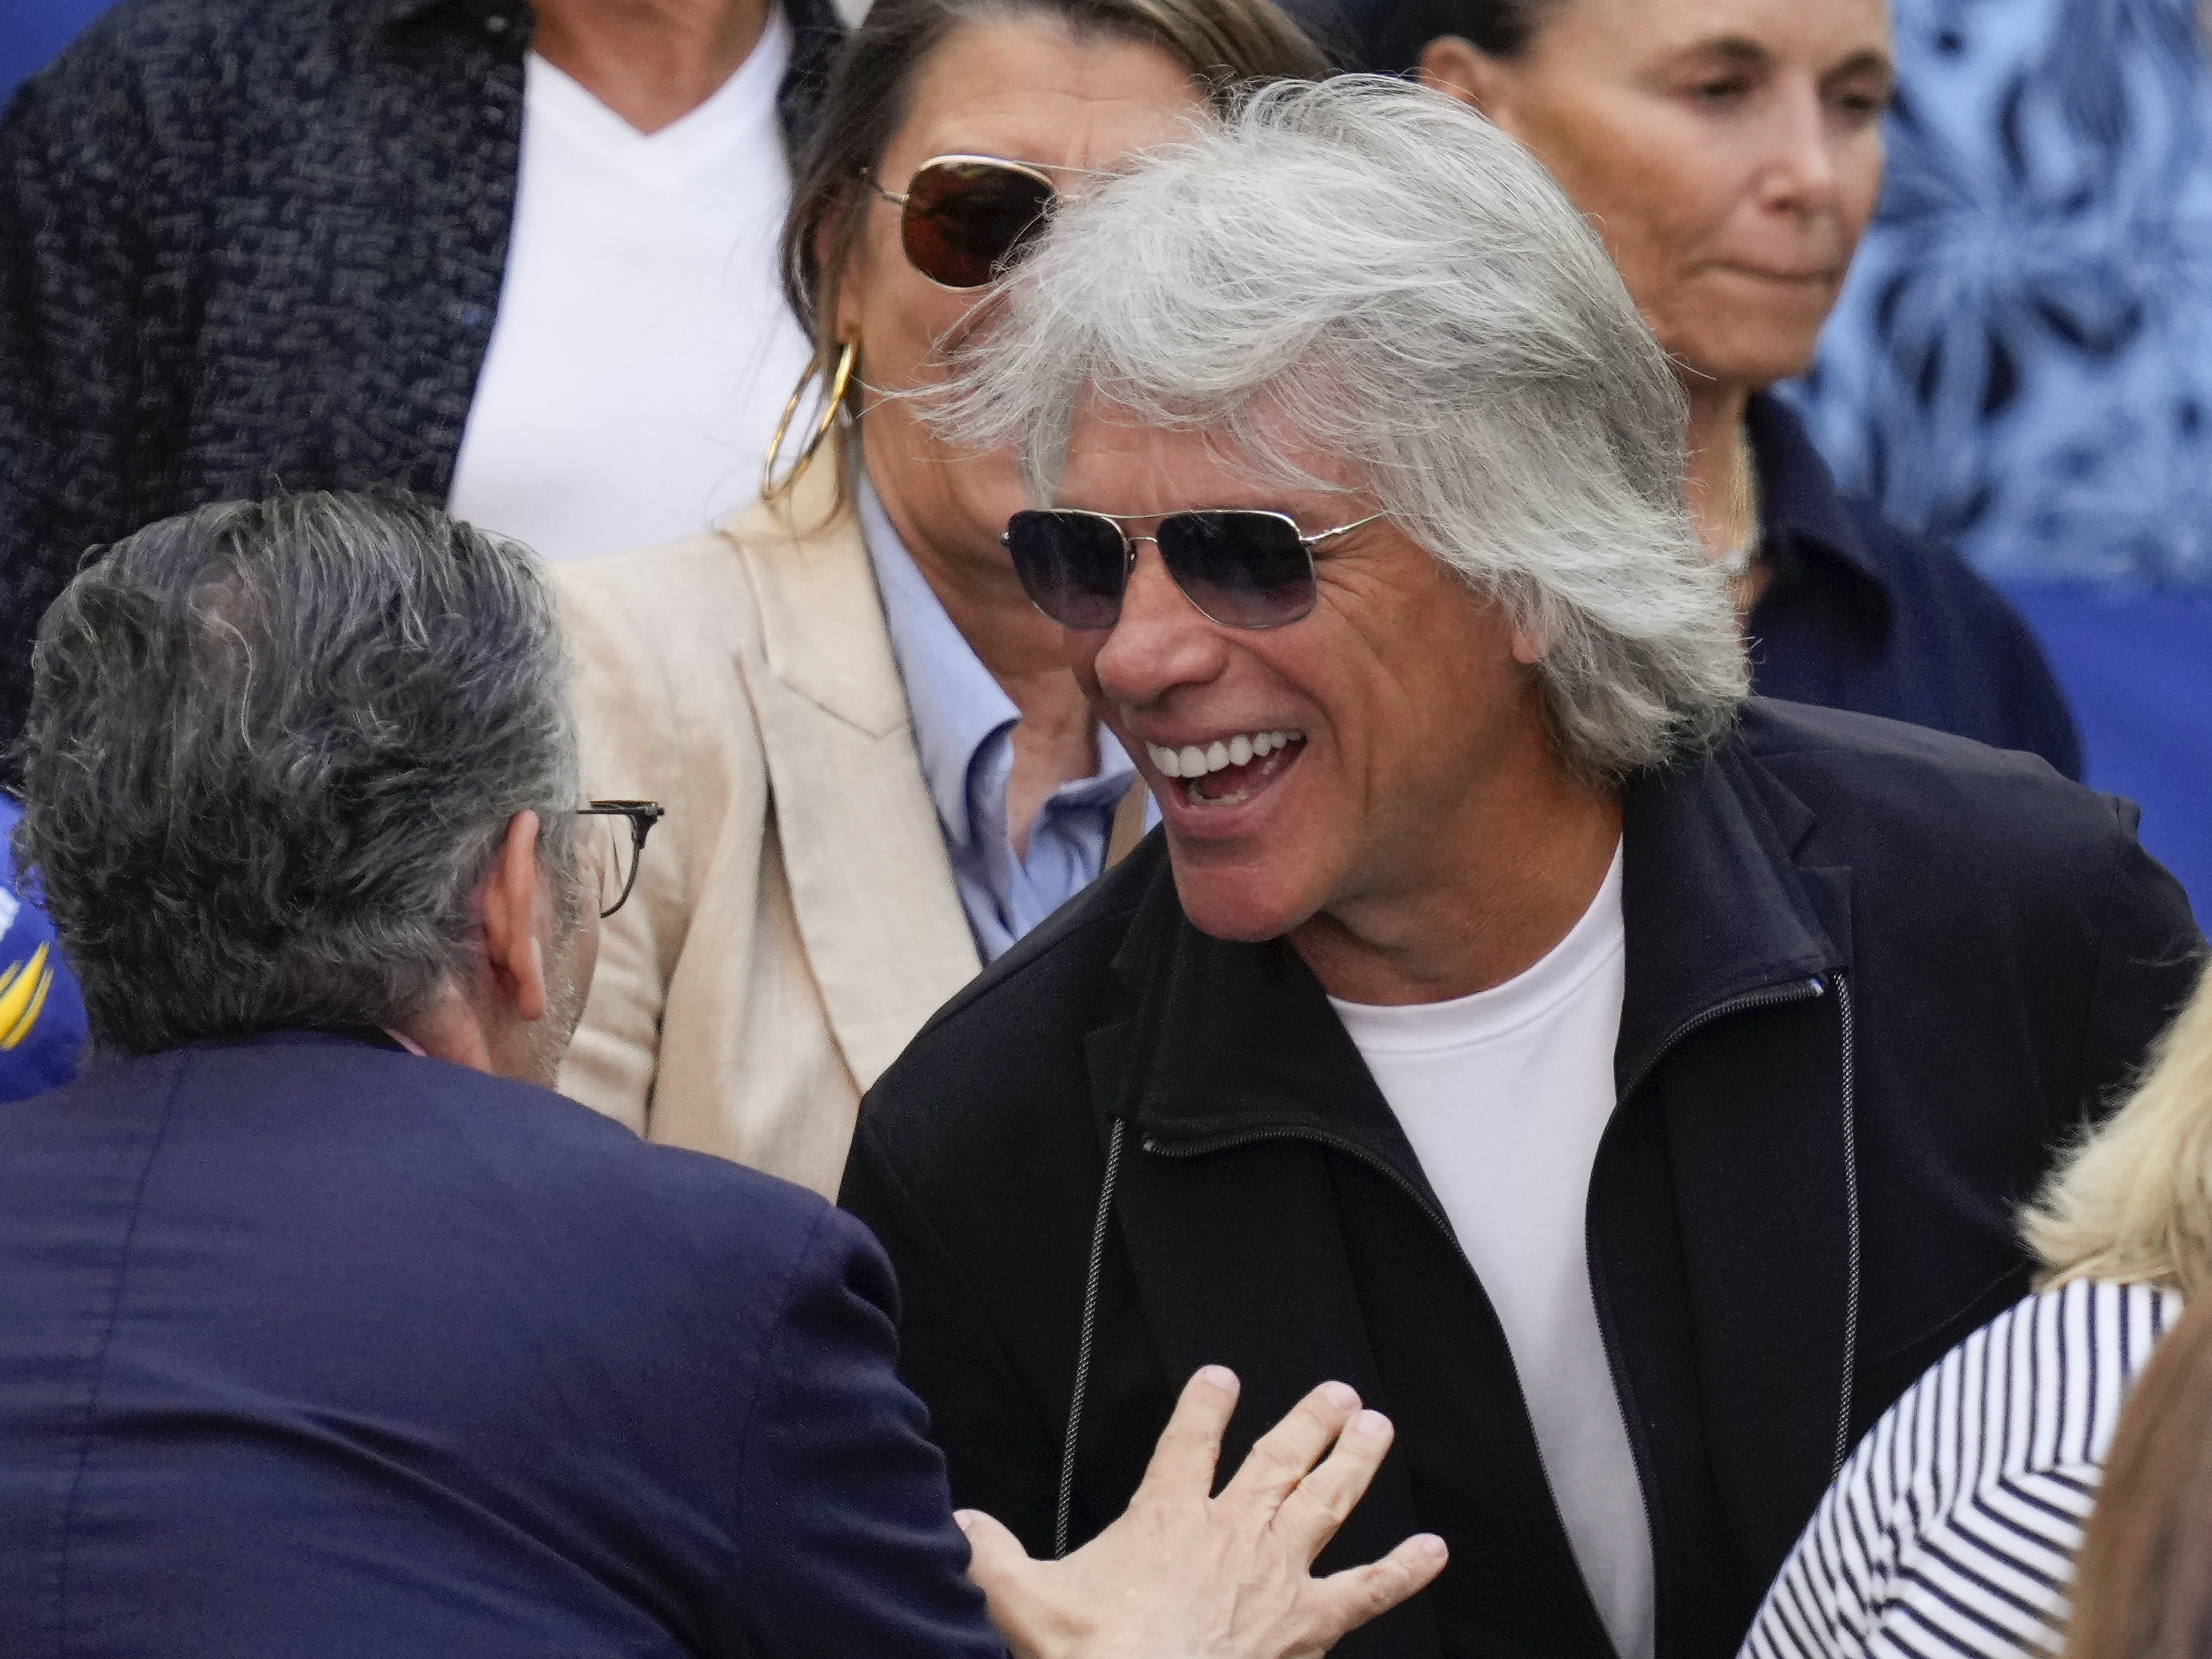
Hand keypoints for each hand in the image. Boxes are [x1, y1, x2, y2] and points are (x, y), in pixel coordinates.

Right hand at [956, 1367, 1446, 1658]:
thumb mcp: (1021, 1598)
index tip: (1222, 1376)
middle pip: (1277, 1461)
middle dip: (1309, 1422)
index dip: (1205, 1405)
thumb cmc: (1091, 1654)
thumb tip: (955, 1524)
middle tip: (1336, 1392)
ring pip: (1327, 1502)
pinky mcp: (1308, 1625)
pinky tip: (1433, 1550)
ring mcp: (1278, 1575)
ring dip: (1354, 1462)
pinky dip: (1403, 1571)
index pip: (1189, 1443)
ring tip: (1375, 1426)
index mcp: (1168, 1519)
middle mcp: (1232, 1533)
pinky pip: (1367, 1592)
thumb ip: (987, 1554)